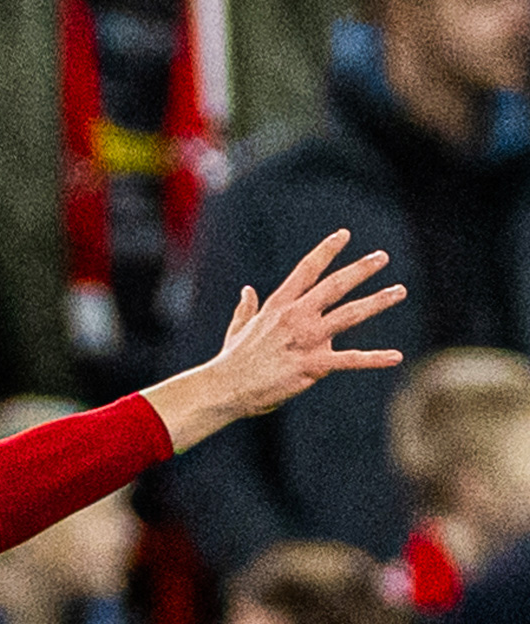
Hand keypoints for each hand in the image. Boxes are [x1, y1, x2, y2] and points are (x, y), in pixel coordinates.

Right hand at [144, 230, 404, 453]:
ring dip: (377, 301)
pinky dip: (375, 358)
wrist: (225, 389)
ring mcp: (306, 340)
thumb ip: (246, 308)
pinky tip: (395, 356)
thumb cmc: (231, 362)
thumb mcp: (238, 329)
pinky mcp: (312, 365)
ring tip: (399, 291)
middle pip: (335, 286)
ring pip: (350, 314)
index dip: (326, 251)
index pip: (306, 270)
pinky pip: (350, 360)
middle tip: (381, 257)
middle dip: (360, 269)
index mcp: (278, 306)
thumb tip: (247, 291)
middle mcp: (295, 317)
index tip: (344, 235)